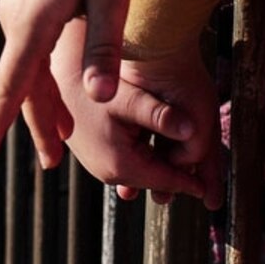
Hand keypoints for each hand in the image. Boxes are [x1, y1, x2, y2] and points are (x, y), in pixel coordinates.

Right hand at [0, 0, 139, 166]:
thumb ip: (103, 48)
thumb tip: (97, 98)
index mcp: (34, 20)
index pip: (12, 86)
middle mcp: (15, 15)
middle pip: (20, 83)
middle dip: (35, 123)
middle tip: (53, 162)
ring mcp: (15, 6)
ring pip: (25, 66)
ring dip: (41, 100)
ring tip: (61, 135)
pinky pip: (27, 47)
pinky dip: (39, 74)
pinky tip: (55, 88)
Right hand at [52, 24, 222, 201]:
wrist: (55, 74)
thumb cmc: (92, 83)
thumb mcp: (131, 99)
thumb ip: (161, 116)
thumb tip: (193, 131)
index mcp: (120, 164)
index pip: (165, 181)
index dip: (190, 183)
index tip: (209, 188)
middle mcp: (105, 172)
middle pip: (152, 180)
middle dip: (176, 179)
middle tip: (203, 183)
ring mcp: (96, 165)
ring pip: (139, 172)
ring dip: (160, 169)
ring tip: (185, 169)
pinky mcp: (91, 154)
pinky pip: (125, 162)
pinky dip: (144, 159)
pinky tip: (156, 150)